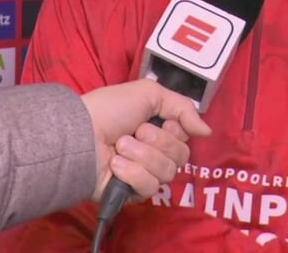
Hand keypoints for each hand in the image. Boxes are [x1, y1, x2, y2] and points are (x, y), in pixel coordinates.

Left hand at [80, 79, 211, 201]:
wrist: (81, 134)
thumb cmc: (110, 109)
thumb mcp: (149, 93)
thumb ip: (183, 107)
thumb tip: (206, 131)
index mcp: (157, 130)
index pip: (185, 139)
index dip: (176, 131)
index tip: (162, 121)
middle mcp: (152, 152)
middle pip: (180, 157)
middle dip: (158, 142)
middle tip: (136, 132)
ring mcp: (142, 174)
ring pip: (166, 172)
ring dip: (141, 155)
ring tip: (120, 146)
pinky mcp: (130, 193)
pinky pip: (148, 187)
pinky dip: (131, 172)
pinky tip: (115, 164)